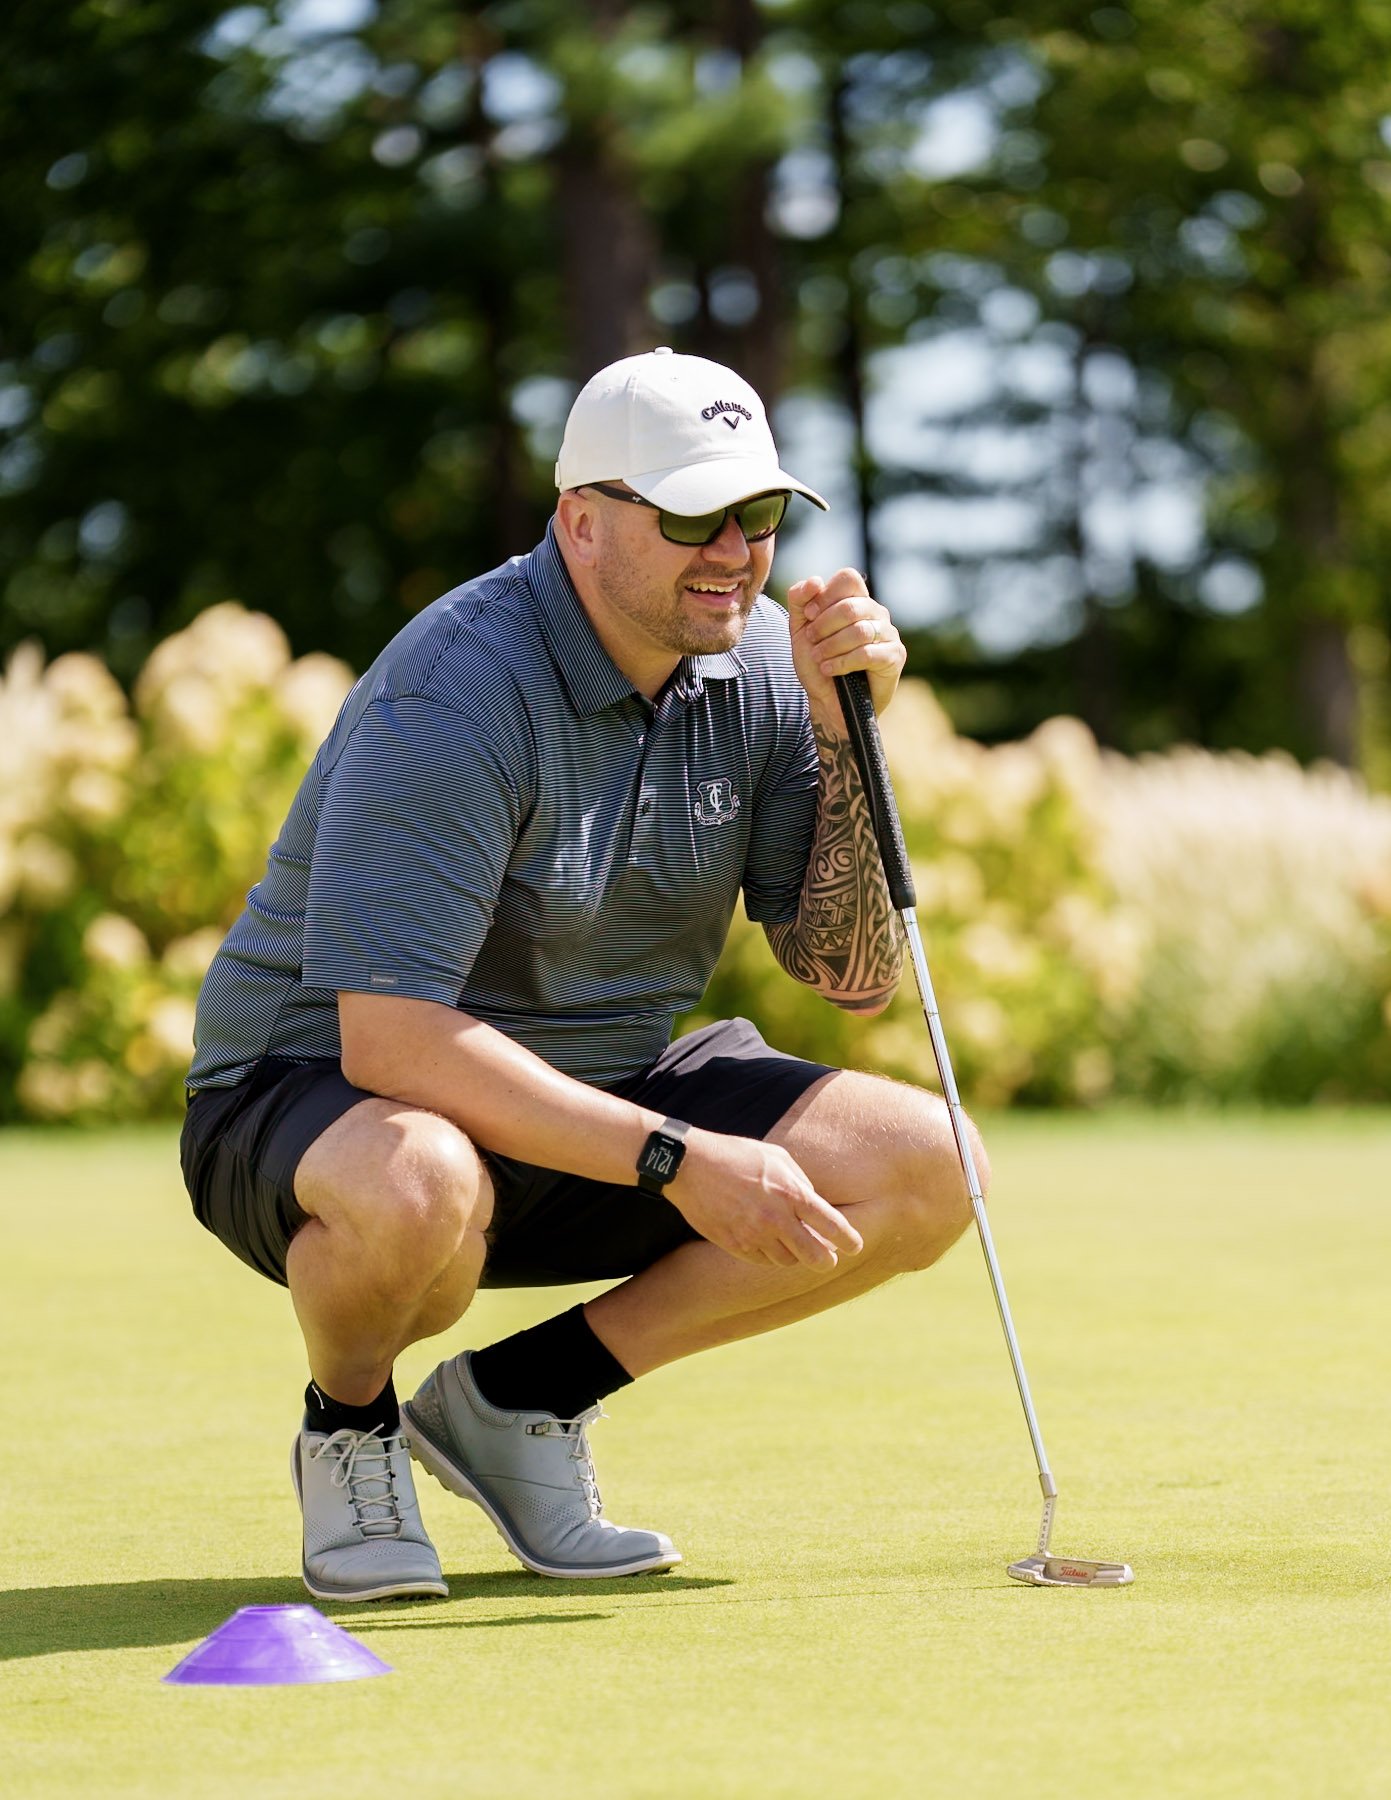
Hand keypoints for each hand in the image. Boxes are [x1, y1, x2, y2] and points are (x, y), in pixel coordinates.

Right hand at [667, 1129, 863, 1269]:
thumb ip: (800, 1181)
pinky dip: (770, 1255)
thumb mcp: (776, 1157)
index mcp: (790, 1193)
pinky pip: (762, 1261)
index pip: (830, 1224)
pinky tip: (769, 1243)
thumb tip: (815, 1203)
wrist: (690, 1165)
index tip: (854, 1246)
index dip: (848, 1239)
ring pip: (787, 1261)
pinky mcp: (734, 1245)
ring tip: (793, 1244)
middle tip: (829, 1259)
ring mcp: (754, 1235)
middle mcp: (775, 1218)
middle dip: (826, 1260)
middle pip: (814, 1255)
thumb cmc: (736, 1154)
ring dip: (795, 1255)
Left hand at [785, 568, 904, 724]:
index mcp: (856, 599)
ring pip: (860, 630)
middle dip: (824, 625)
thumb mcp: (799, 628)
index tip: (809, 616)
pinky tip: (830, 670)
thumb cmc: (817, 662)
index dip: (825, 595)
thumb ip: (799, 600)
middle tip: (812, 641)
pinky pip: (868, 653)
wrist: (826, 700)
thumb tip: (815, 580)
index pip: (848, 579)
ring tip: (820, 658)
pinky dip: (843, 662)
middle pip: (851, 606)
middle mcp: (876, 612)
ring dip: (832, 646)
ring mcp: (888, 633)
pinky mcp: (894, 656)